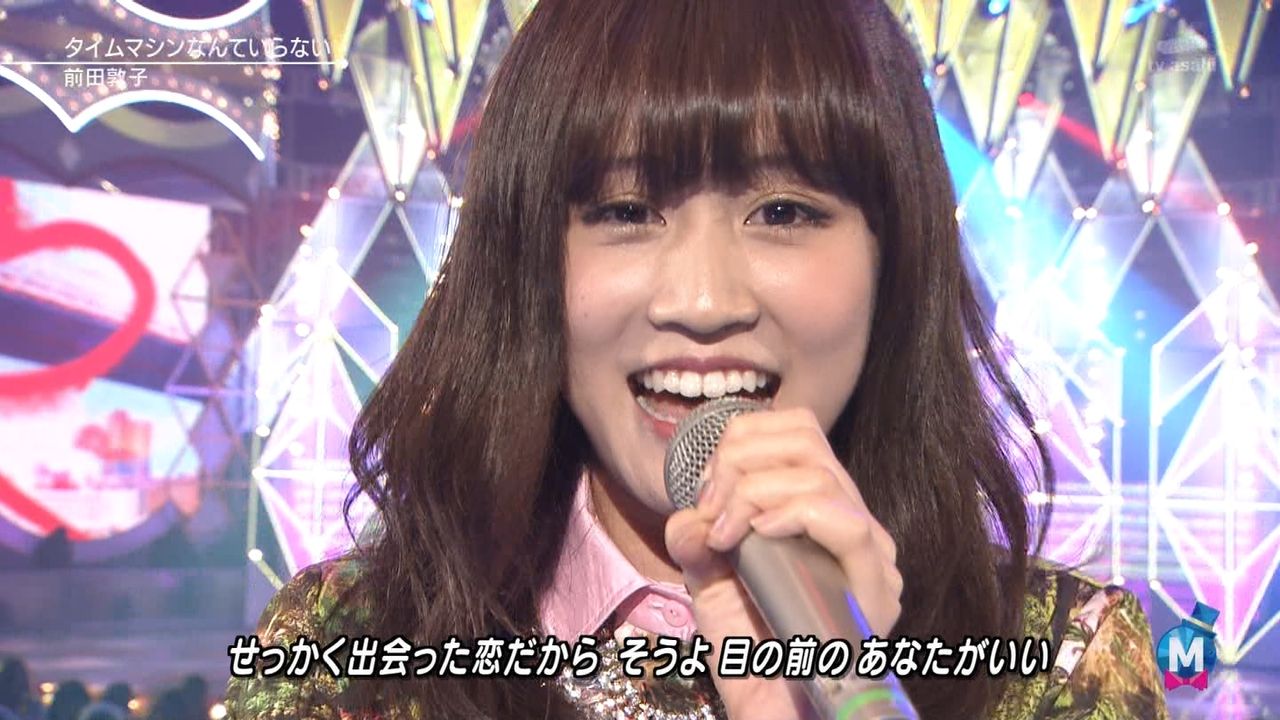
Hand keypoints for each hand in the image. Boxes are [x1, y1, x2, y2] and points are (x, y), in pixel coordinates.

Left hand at [664, 407, 902, 719]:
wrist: (771, 710)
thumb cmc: (746, 649)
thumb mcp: (707, 579)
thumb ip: (696, 537)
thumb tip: (690, 513)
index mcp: (818, 510)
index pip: (798, 431)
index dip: (744, 439)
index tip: (706, 488)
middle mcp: (852, 523)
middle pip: (806, 440)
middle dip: (741, 461)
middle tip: (711, 509)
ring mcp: (870, 553)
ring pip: (821, 475)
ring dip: (754, 492)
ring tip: (725, 533)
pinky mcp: (876, 586)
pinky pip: (847, 522)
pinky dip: (793, 514)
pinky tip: (757, 535)